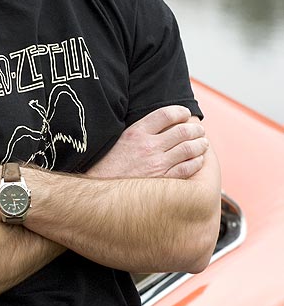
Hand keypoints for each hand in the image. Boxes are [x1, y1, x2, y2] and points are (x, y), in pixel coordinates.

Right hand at [88, 106, 208, 179]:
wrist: (101, 194)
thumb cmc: (108, 167)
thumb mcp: (120, 141)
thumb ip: (139, 131)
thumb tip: (160, 124)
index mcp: (136, 133)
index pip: (166, 114)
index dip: (180, 112)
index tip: (185, 114)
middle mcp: (149, 147)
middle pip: (182, 131)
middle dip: (195, 129)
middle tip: (199, 130)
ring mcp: (157, 164)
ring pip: (189, 149)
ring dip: (200, 144)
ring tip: (203, 143)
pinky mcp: (163, 181)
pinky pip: (187, 169)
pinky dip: (197, 162)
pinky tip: (198, 160)